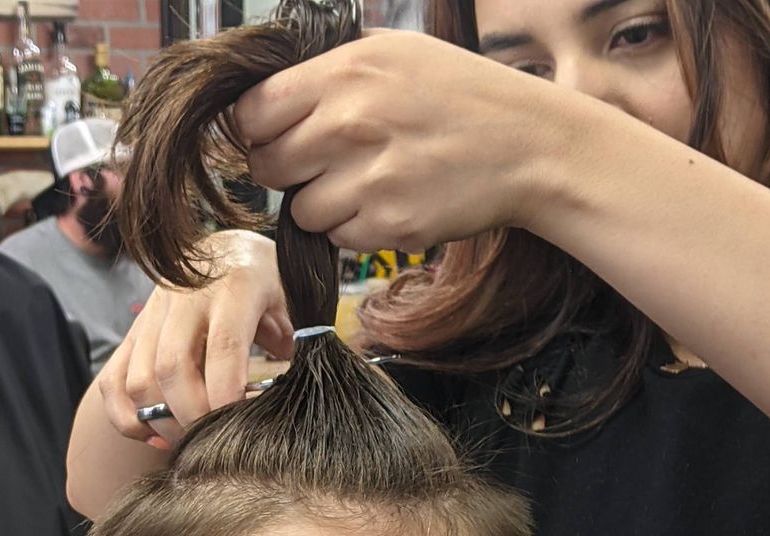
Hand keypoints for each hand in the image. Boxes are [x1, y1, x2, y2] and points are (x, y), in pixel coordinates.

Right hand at [99, 230, 291, 448]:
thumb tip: (284, 398)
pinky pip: (113, 380)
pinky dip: (127, 417)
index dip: (227, 397)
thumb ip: (294, 346)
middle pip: (172, 369)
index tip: (237, 427)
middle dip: (191, 417)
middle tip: (212, 441)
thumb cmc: (271, 286)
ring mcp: (153, 312)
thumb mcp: (293, 306)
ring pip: (138, 379)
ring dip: (160, 421)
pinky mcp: (135, 329)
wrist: (232, 249)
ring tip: (187, 441)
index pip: (224, 348)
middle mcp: (185, 295)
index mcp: (234, 286)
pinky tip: (156, 433)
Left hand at [235, 31, 556, 251]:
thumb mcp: (396, 53)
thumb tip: (273, 93)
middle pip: (267, 167)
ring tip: (366, 183)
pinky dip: (356, 229)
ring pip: (301, 210)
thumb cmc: (461, 96)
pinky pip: (339, 238)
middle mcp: (350, 124)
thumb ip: (331, 70)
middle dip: (288, 170)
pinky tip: (390, 202)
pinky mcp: (388, 225)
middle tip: (324, 164)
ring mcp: (368, 179)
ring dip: (323, 205)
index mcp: (345, 73)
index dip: (259, 130)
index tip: (278, 135)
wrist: (526, 146)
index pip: (253, 112)